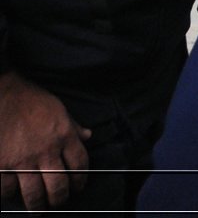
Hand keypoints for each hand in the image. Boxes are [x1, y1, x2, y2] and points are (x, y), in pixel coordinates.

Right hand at [0, 72, 90, 210]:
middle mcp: (46, 151)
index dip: (81, 181)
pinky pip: (7, 189)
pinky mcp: (1, 164)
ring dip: (37, 205)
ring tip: (38, 208)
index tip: (78, 188)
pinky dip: (10, 195)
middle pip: (59, 186)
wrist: (3, 93)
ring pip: (34, 194)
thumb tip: (88, 136)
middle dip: (60, 199)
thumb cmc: (31, 100)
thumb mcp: (59, 109)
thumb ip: (73, 126)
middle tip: (57, 203)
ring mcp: (23, 160)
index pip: (79, 166)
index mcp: (64, 136)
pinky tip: (13, 193)